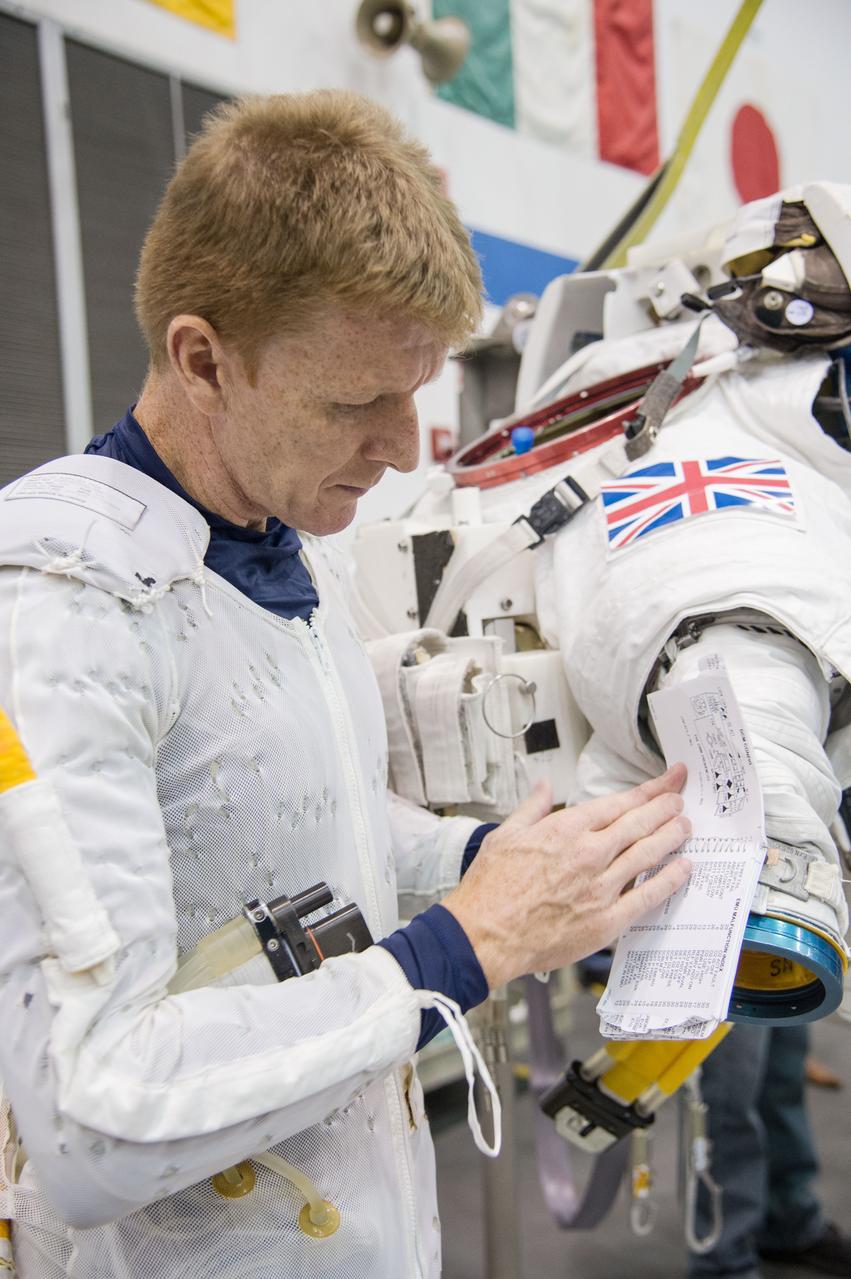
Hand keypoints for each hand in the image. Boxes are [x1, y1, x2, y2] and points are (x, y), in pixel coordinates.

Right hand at [442, 764, 691, 988]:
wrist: (484, 935)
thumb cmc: (490, 890)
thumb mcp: (505, 835)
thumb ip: (530, 808)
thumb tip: (543, 788)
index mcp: (565, 829)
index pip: (619, 803)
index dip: (649, 790)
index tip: (668, 781)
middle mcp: (589, 854)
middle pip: (640, 824)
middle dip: (666, 808)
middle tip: (681, 799)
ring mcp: (601, 887)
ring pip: (648, 854)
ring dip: (672, 837)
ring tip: (686, 827)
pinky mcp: (606, 920)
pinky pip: (647, 896)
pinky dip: (669, 880)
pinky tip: (682, 869)